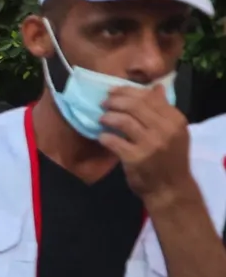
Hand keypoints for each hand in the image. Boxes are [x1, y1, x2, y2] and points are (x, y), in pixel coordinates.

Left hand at [98, 84, 194, 204]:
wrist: (170, 189)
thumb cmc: (170, 159)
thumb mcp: (174, 132)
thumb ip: (164, 110)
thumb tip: (156, 87)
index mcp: (175, 120)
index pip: (149, 97)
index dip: (127, 91)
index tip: (113, 91)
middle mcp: (165, 130)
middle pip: (135, 106)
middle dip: (115, 101)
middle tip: (104, 103)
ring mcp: (150, 144)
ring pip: (123, 121)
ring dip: (108, 117)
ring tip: (102, 118)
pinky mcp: (135, 158)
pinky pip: (113, 141)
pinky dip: (105, 137)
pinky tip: (102, 137)